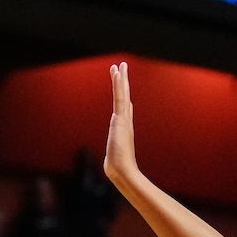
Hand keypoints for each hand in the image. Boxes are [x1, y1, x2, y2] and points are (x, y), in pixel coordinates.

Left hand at [105, 62, 140, 186]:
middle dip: (123, 83)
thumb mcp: (113, 160)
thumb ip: (113, 159)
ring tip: (120, 65)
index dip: (125, 97)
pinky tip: (118, 73)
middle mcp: (126, 121)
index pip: (124, 109)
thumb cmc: (117, 169)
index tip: (125, 88)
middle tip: (122, 67)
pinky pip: (119, 96)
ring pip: (122, 94)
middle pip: (125, 97)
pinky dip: (119, 84)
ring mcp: (124, 118)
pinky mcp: (120, 117)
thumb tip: (111, 166)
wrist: (122, 171)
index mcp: (124, 129)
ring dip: (121, 78)